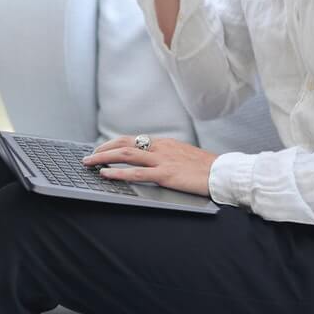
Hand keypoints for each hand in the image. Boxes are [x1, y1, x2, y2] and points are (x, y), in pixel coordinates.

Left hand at [81, 135, 217, 197]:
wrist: (223, 172)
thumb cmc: (206, 167)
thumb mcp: (184, 156)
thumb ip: (168, 156)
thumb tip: (153, 160)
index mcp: (165, 143)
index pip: (133, 139)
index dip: (114, 143)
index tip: (101, 149)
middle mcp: (161, 147)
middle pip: (125, 143)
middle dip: (103, 148)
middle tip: (89, 156)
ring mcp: (163, 160)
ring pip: (126, 154)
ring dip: (104, 158)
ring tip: (90, 163)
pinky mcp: (166, 175)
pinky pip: (137, 173)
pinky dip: (118, 173)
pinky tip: (106, 174)